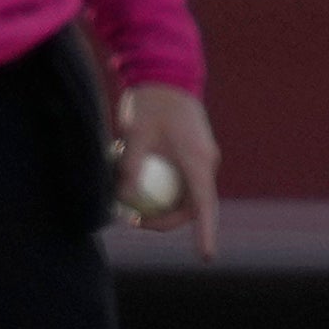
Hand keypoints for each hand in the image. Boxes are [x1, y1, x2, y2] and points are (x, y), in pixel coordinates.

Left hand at [116, 81, 221, 261]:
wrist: (166, 72)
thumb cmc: (150, 102)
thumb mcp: (134, 136)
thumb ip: (130, 168)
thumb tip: (122, 199)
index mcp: (198, 161)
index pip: (205, 206)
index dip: (206, 233)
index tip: (206, 256)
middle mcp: (205, 162)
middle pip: (193, 205)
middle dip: (166, 220)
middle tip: (132, 221)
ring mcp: (201, 156)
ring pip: (186, 193)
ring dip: (161, 203)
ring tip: (128, 203)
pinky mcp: (192, 151)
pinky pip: (181, 179)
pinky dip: (162, 186)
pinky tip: (135, 179)